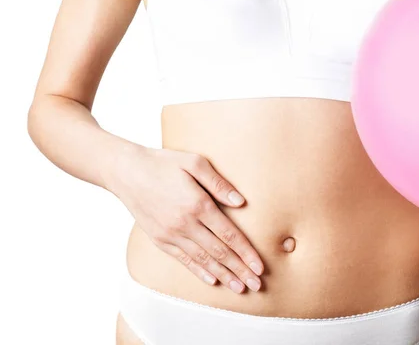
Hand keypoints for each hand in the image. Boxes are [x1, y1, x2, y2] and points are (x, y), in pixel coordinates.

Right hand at [108, 145, 263, 293]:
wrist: (127, 172)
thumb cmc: (164, 163)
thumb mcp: (194, 162)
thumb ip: (219, 183)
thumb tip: (240, 202)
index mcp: (198, 205)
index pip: (229, 235)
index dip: (246, 252)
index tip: (260, 266)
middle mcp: (185, 224)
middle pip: (219, 252)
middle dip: (240, 270)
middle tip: (257, 284)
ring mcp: (171, 234)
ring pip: (203, 260)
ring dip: (223, 275)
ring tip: (240, 287)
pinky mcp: (160, 239)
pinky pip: (183, 260)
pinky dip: (199, 271)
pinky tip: (213, 280)